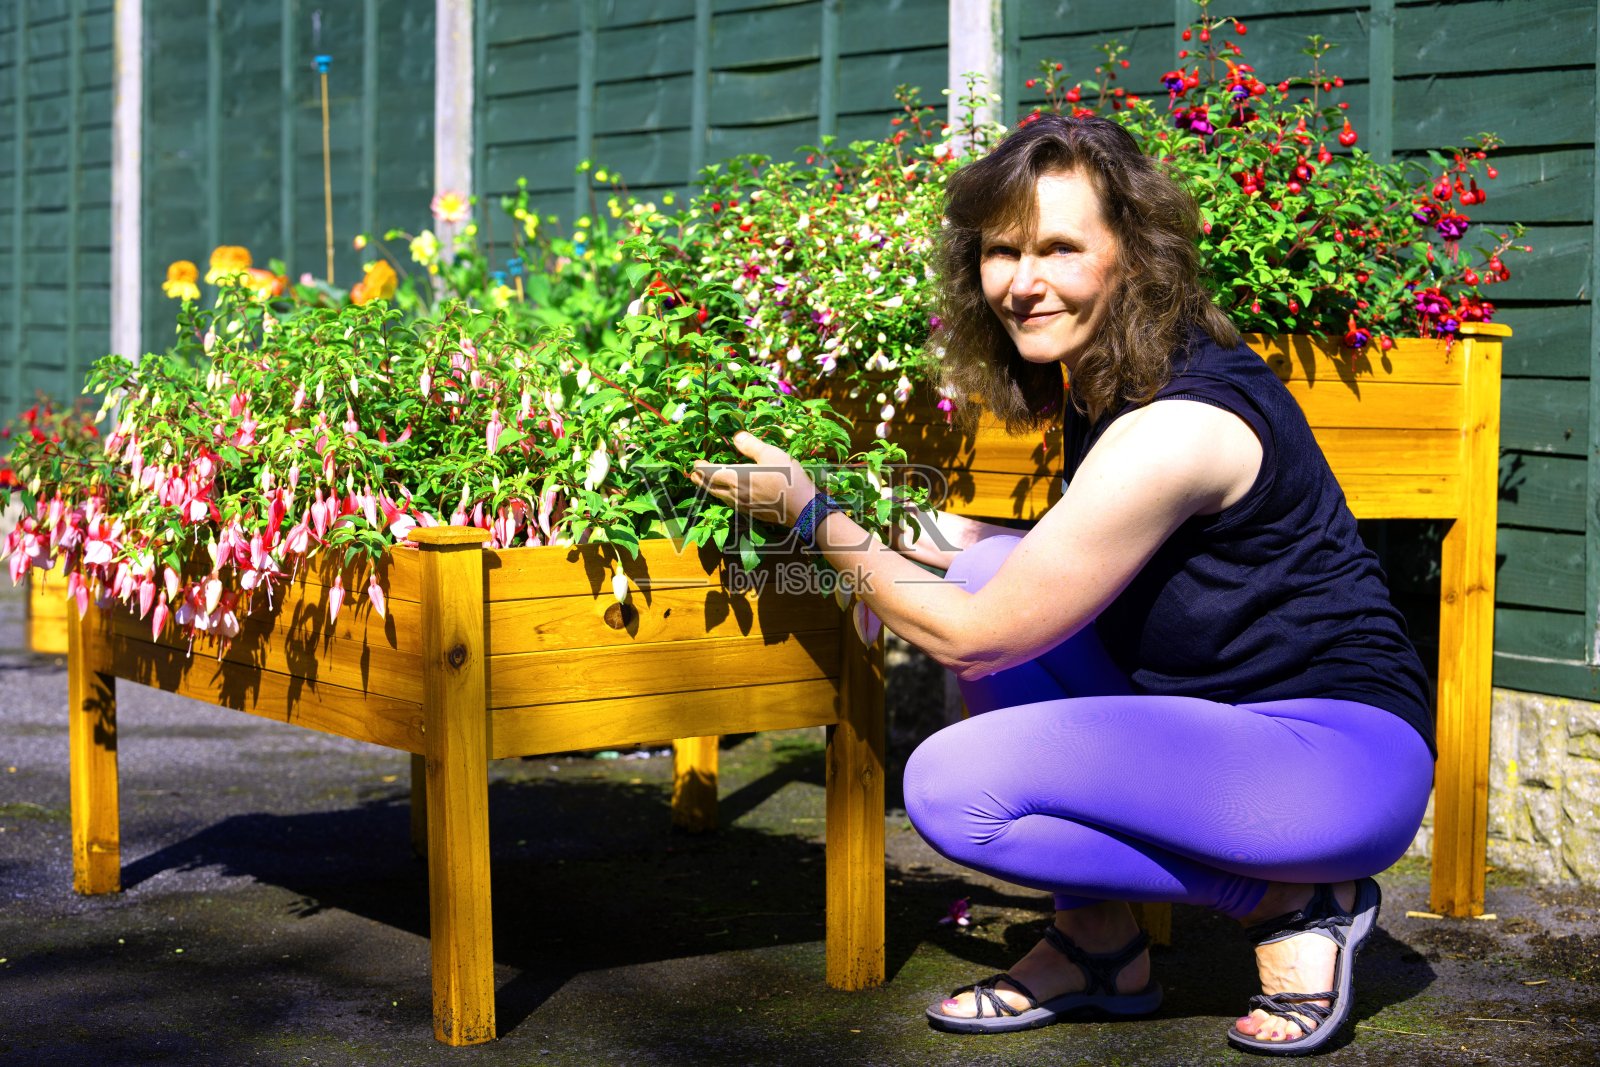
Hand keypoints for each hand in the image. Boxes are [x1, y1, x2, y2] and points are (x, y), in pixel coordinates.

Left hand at [690, 431, 817, 527]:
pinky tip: (728, 496)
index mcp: (737, 478)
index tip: (694, 464)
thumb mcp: (771, 454)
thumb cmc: (788, 478)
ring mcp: (744, 506)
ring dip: (710, 490)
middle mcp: (736, 494)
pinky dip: (723, 497)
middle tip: (693, 475)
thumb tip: (736, 436)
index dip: (701, 468)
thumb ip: (751, 445)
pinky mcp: (752, 513)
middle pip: (712, 487)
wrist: (803, 508)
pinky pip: (731, 504)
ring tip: (706, 484)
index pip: (711, 473)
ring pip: (720, 498)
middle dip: (701, 480)